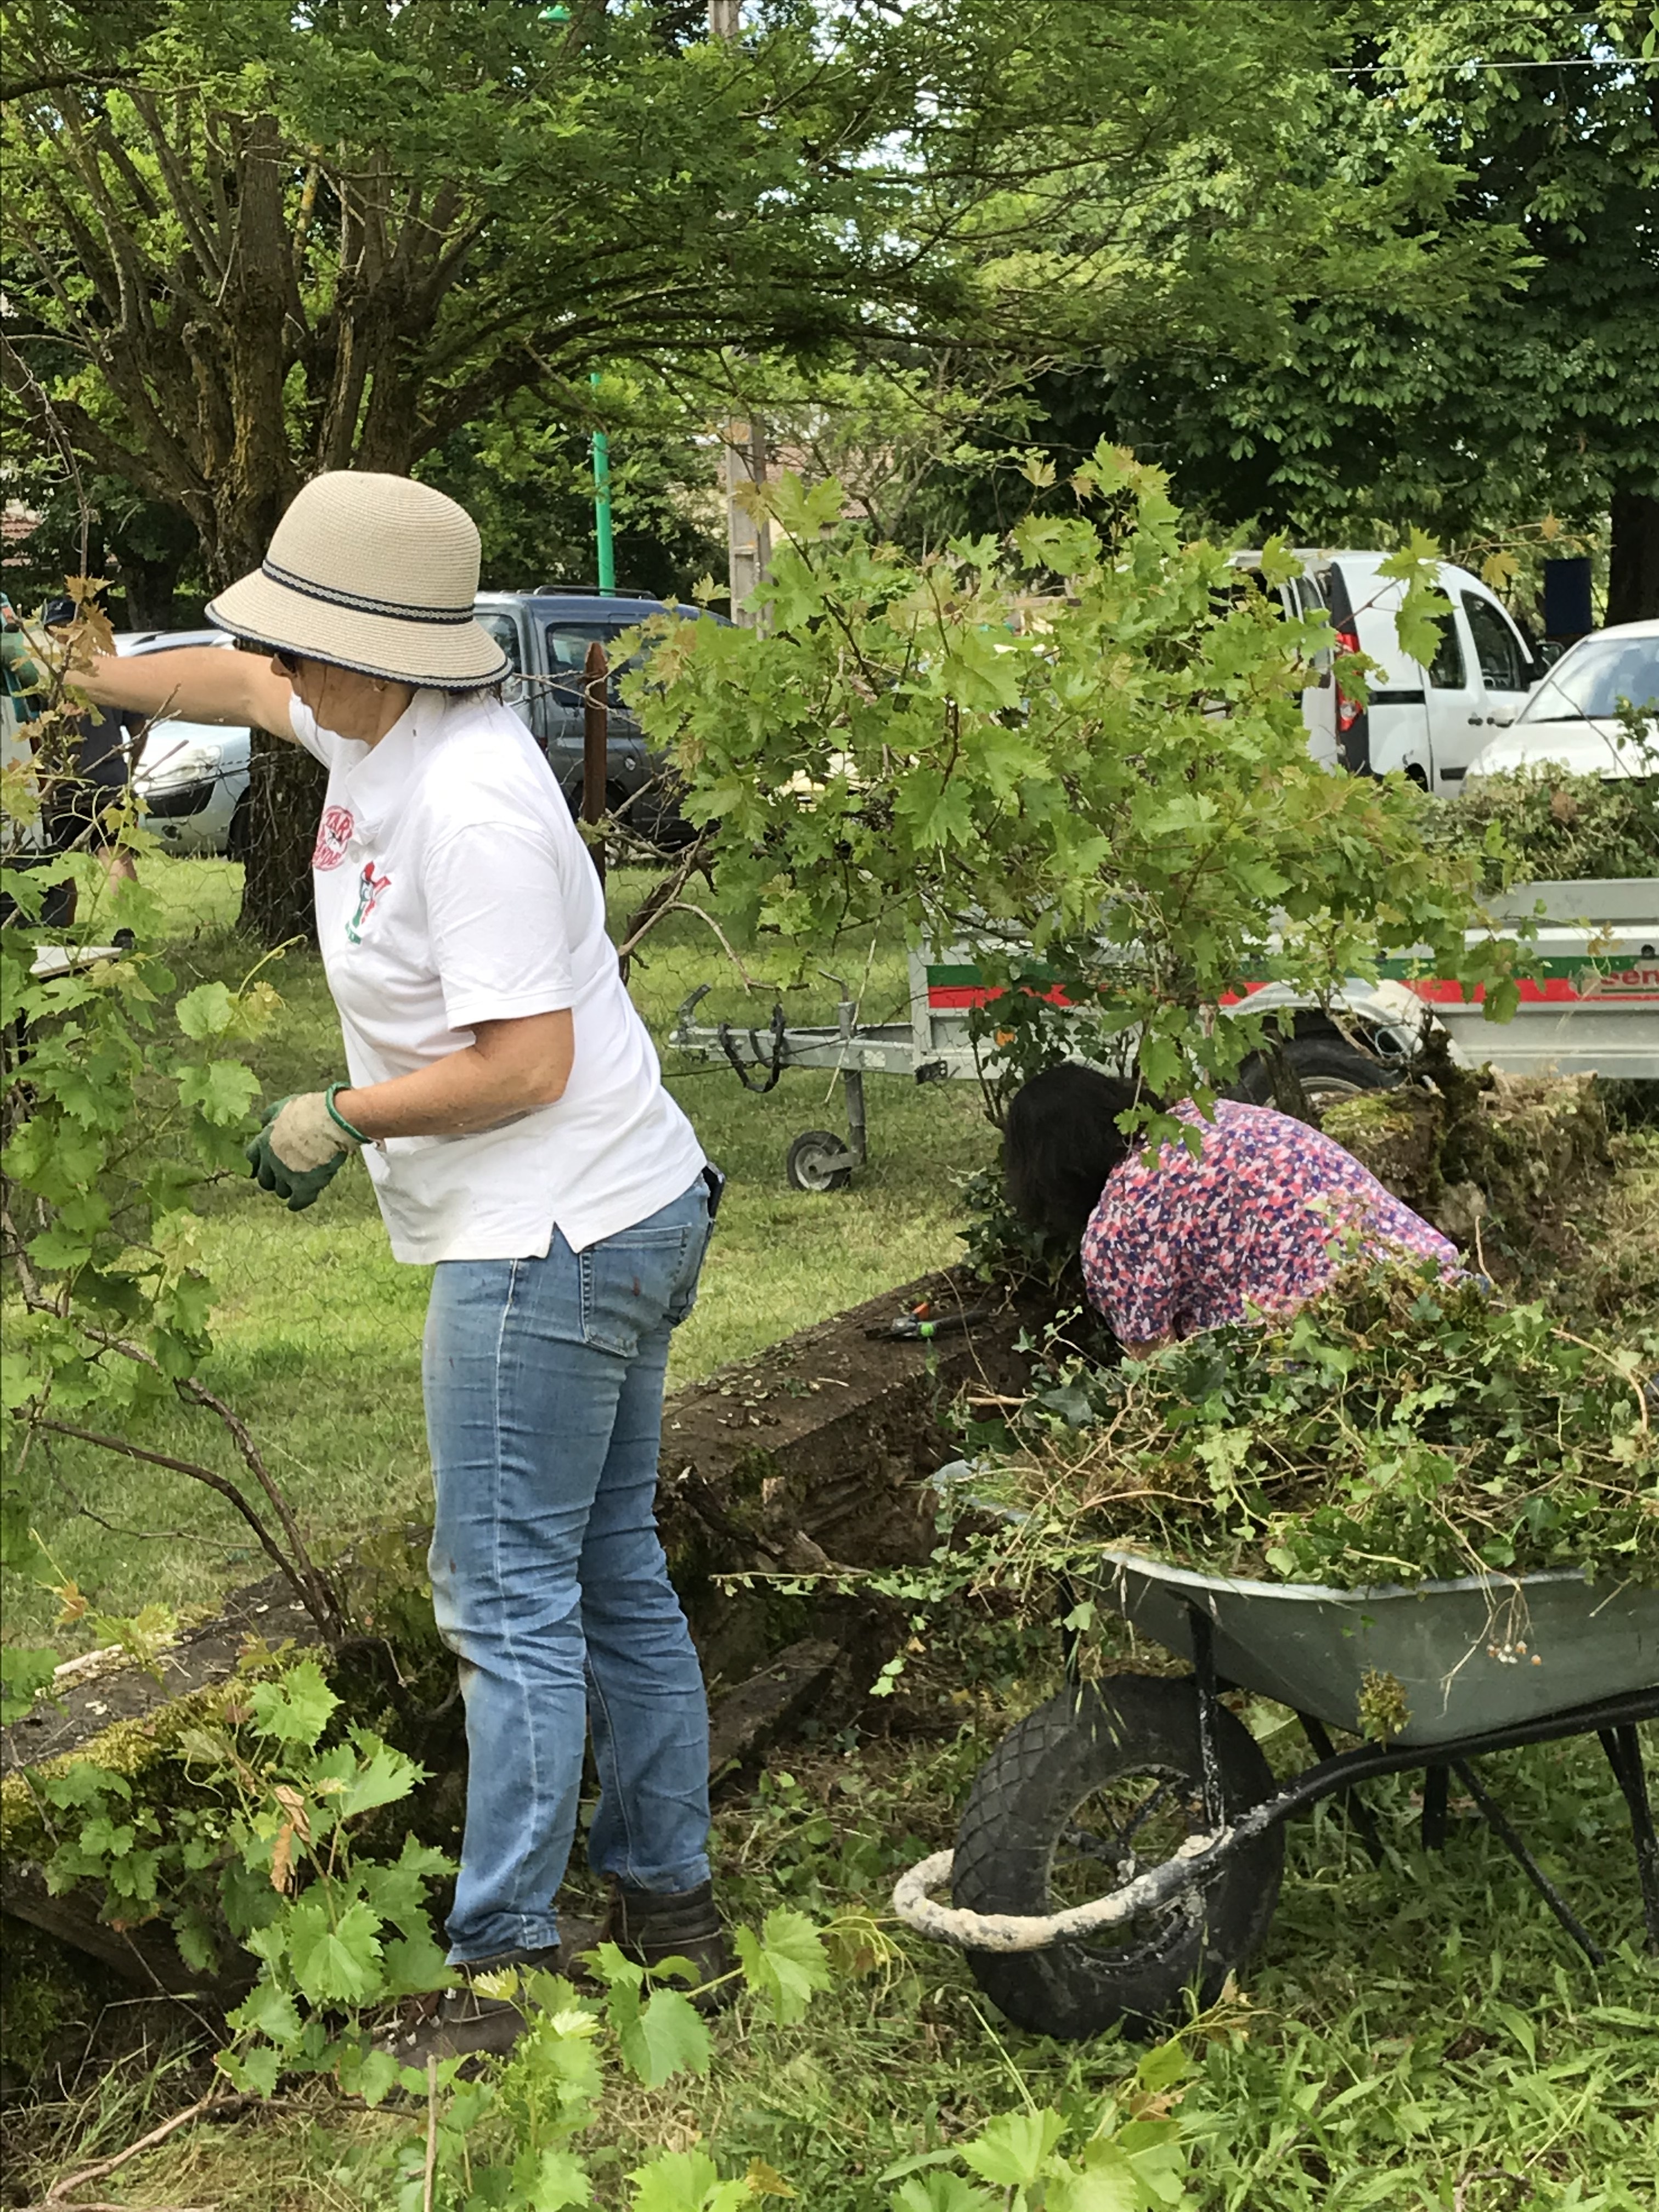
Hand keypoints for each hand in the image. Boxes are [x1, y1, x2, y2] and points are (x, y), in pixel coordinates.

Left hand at [245, 1088, 365, 1211]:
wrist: (328, 1122)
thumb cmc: (308, 1111)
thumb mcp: (283, 1106)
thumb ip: (270, 1116)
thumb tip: (262, 1121)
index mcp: (263, 1142)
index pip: (251, 1160)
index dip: (259, 1164)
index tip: (261, 1167)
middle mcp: (270, 1162)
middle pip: (265, 1179)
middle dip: (273, 1178)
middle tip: (283, 1175)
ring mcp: (286, 1176)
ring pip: (281, 1190)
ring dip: (287, 1188)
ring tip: (297, 1184)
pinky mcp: (303, 1186)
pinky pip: (297, 1201)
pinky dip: (297, 1202)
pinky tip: (298, 1202)